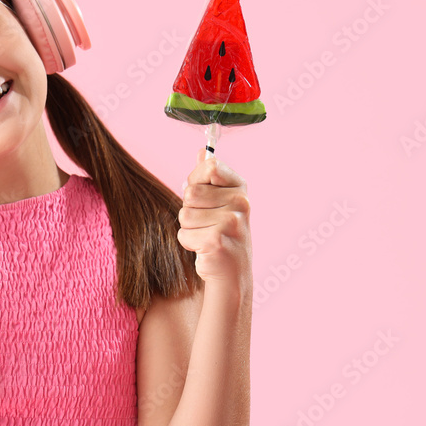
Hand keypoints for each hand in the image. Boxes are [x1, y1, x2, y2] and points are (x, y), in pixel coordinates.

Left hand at [177, 147, 252, 284]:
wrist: (233, 274)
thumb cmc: (221, 234)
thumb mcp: (219, 202)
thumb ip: (209, 177)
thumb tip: (202, 151)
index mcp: (241, 188)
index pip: (209, 166)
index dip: (196, 181)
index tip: (205, 199)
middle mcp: (241, 203)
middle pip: (190, 193)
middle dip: (190, 210)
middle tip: (207, 224)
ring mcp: (231, 222)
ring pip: (185, 215)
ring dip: (189, 229)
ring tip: (207, 237)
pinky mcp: (217, 242)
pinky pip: (184, 234)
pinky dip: (189, 244)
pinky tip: (206, 250)